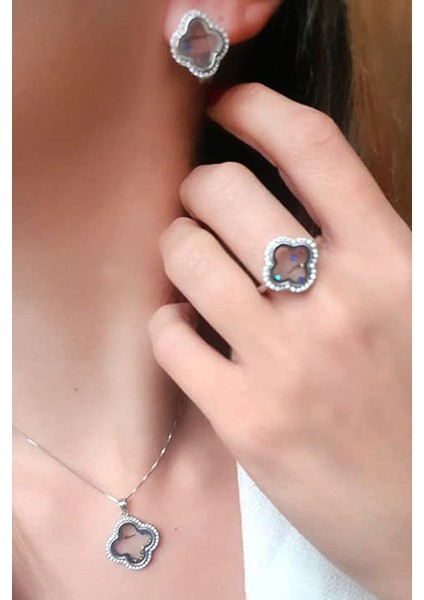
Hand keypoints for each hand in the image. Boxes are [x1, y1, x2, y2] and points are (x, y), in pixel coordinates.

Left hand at [149, 84, 411, 599]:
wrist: (422, 518)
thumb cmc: (414, 402)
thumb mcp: (413, 306)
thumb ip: (364, 249)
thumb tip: (293, 196)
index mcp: (392, 263)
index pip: (313, 149)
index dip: (258, 109)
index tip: (228, 106)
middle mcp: (339, 303)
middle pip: (228, 194)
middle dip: (199, 187)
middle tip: (201, 203)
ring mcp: (288, 363)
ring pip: (189, 258)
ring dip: (176, 245)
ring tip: (189, 260)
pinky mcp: (247, 420)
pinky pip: (172, 339)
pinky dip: (167, 323)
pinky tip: (185, 330)